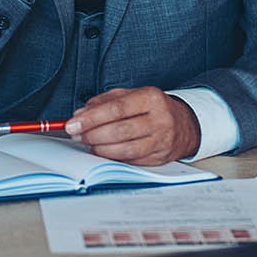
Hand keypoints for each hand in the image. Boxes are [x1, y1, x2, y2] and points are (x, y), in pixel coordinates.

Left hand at [66, 87, 202, 165]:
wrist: (183, 124)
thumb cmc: (151, 108)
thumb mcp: (129, 96)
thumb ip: (103, 102)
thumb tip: (80, 115)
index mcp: (151, 98)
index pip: (117, 109)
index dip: (92, 118)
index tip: (73, 124)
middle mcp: (160, 119)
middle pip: (120, 131)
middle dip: (92, 135)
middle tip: (77, 135)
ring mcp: (162, 141)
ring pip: (125, 150)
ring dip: (100, 148)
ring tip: (89, 143)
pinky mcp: (160, 158)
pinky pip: (131, 161)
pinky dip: (113, 157)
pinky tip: (103, 151)